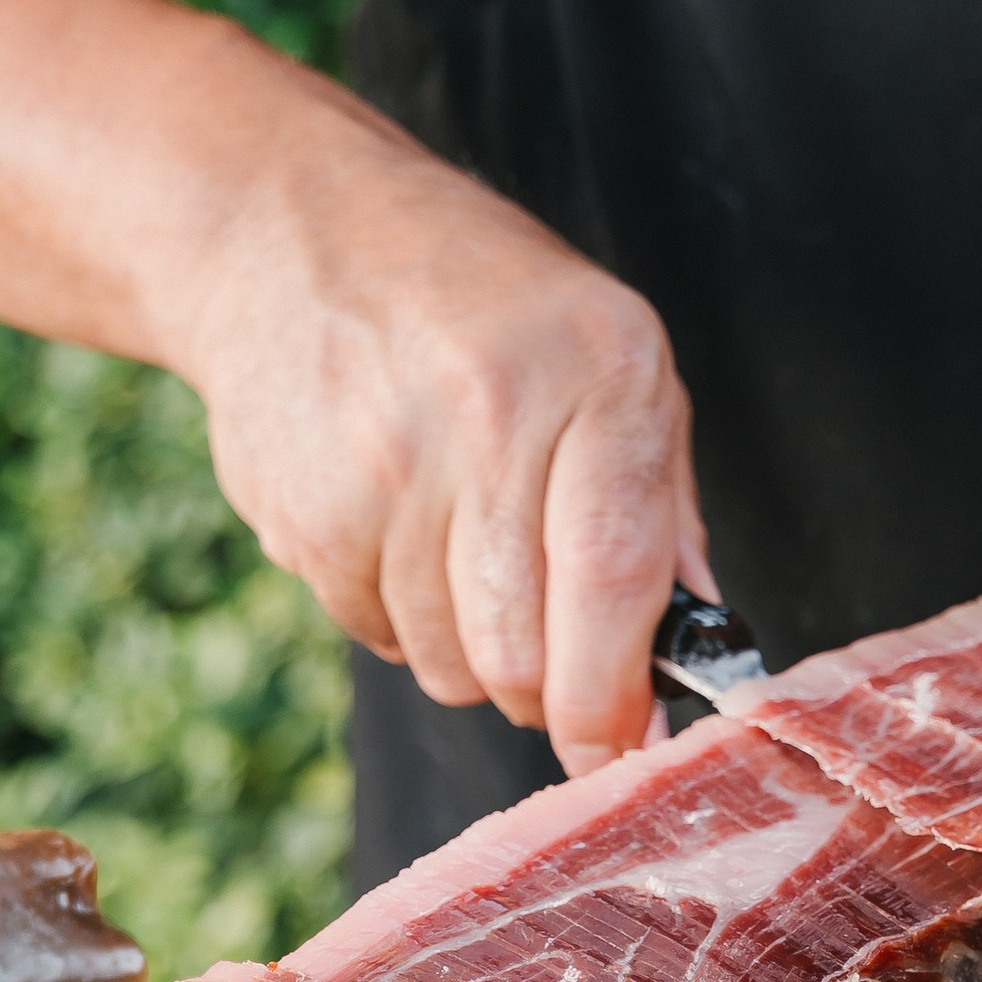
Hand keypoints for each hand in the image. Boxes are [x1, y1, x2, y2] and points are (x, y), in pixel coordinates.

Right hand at [176, 105, 708, 774]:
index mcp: (596, 370)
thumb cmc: (486, 310)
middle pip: (522, 650)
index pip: (613, 575)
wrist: (289, 229)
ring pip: (448, 662)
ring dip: (472, 655)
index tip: (617, 752)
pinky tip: (400, 533)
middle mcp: (486, 411)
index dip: (616, 695)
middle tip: (553, 668)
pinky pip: (375, 636)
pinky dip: (400, 620)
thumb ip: (664, 514)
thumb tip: (692, 664)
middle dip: (548, 695)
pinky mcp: (301, 508)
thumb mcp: (615, 363)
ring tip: (468, 558)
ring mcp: (381, 461)